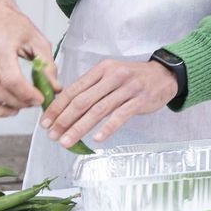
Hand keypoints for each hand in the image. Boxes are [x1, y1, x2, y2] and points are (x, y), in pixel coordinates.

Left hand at [43, 60, 178, 146]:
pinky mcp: (140, 100)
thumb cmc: (133, 78)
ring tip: (66, 141)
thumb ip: (91, 88)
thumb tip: (63, 109)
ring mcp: (128, 88)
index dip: (57, 107)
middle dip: (64, 120)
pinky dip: (107, 128)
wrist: (165, 75)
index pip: (74, 89)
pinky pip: (120, 115)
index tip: (45, 122)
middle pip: (83, 101)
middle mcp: (114, 76)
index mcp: (102, 69)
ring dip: (79, 128)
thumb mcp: (111, 75)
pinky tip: (96, 139)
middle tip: (52, 135)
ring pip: (98, 110)